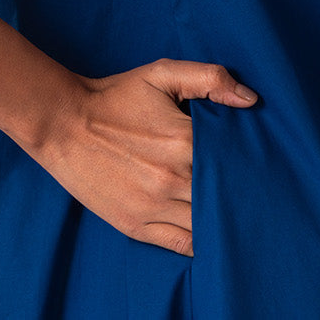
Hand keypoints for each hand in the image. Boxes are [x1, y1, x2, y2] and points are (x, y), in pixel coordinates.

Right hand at [33, 58, 257, 256]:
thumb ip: (209, 78)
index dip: (249, 163)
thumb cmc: (116, 96)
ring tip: (231, 209)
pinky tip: (208, 230)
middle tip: (251, 189)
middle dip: (238, 193)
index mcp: (183, 141)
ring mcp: (153, 208)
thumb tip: (251, 100)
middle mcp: (172, 179)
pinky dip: (200, 241)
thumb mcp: (161, 74)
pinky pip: (183, 245)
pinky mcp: (136, 227)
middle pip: (225, 197)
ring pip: (207, 226)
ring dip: (221, 219)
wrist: (63, 123)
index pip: (235, 162)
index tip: (256, 162)